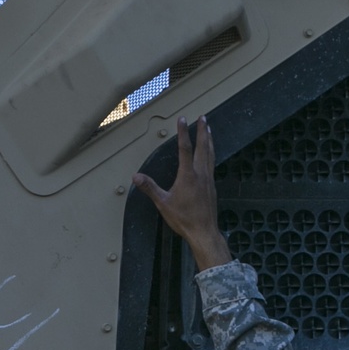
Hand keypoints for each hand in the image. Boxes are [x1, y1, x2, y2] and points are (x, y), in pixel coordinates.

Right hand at [132, 116, 231, 271]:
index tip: (183, 119)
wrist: (203, 231)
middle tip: (203, 118)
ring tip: (209, 129)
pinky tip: (210, 154)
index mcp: (188, 176)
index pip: (185, 148)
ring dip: (209, 140)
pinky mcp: (212, 186)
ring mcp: (208, 179)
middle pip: (202, 147)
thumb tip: (136, 177)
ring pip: (210, 154)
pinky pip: (212, 164)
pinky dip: (211, 153)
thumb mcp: (163, 203)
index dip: (183, 132)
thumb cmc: (184, 219)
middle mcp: (200, 174)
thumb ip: (150, 188)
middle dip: (202, 131)